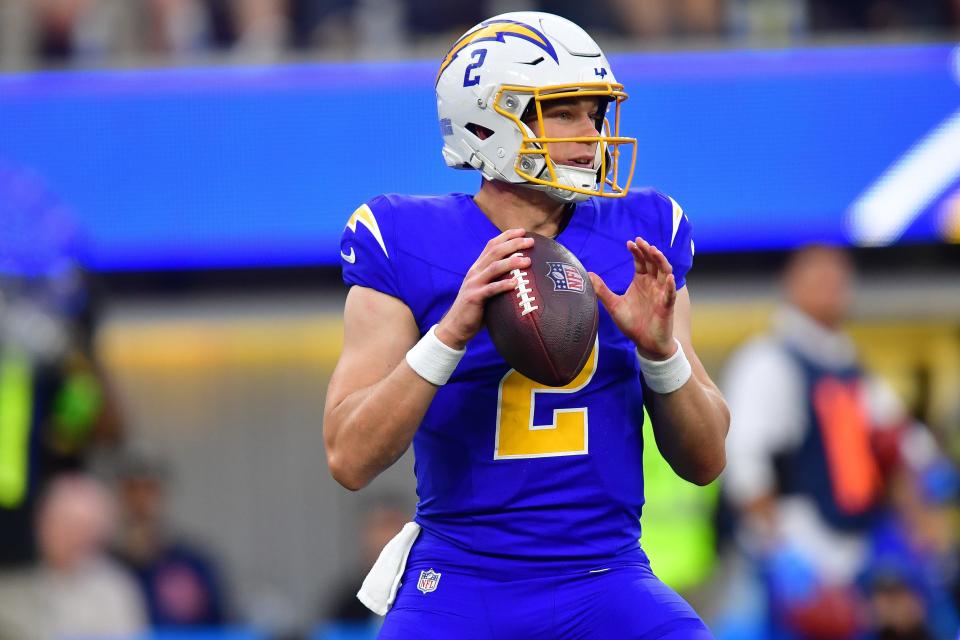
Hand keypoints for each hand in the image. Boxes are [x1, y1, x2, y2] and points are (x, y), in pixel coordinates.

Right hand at [436, 229, 532, 349]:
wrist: (456, 326)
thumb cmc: (476, 309)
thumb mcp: (486, 289)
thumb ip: (498, 280)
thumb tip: (522, 276)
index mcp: (478, 267)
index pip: (492, 245)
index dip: (507, 236)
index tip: (523, 231)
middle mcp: (475, 272)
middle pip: (495, 252)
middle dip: (514, 244)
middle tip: (530, 242)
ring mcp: (474, 284)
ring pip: (494, 267)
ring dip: (512, 262)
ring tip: (527, 261)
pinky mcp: (474, 297)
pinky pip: (491, 289)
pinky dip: (503, 285)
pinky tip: (515, 283)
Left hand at [589, 237, 676, 359]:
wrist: (645, 343)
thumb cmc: (632, 323)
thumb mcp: (614, 305)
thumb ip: (602, 291)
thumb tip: (587, 275)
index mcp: (641, 281)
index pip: (641, 261)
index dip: (637, 251)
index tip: (629, 243)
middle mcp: (652, 284)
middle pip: (653, 262)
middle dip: (648, 251)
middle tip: (641, 241)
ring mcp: (661, 293)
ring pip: (664, 272)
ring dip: (660, 261)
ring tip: (654, 251)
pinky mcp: (666, 306)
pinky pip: (670, 294)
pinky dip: (670, 285)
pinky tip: (668, 278)